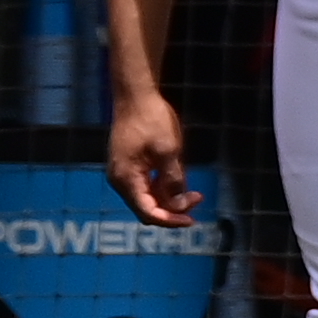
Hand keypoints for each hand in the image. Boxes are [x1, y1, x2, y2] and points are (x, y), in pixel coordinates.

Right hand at [109, 81, 197, 227]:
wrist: (135, 97)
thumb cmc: (152, 121)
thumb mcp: (169, 151)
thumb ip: (173, 180)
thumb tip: (179, 202)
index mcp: (127, 178)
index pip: (148, 212)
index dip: (171, 220)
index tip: (193, 220)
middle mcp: (120, 180)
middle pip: (146, 209)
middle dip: (172, 211)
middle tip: (196, 199)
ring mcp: (123, 173)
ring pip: (147, 199)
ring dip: (169, 201)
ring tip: (193, 192)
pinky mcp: (128, 166)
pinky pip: (145, 187)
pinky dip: (162, 190)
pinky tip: (178, 183)